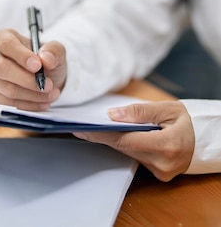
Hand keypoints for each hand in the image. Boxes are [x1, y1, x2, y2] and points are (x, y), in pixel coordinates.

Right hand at [0, 28, 66, 110]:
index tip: (38, 66)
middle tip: (47, 84)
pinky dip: (28, 105)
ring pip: (7, 89)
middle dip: (28, 80)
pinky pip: (8, 103)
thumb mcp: (54, 50)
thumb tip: (46, 58)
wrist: (43, 77)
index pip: (7, 44)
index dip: (22, 56)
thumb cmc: (43, 59)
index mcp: (2, 37)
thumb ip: (53, 50)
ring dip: (32, 95)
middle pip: (2, 68)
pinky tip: (42, 102)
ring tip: (51, 94)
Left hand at [74, 100, 194, 180]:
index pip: (126, 141)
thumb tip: (113, 115)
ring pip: (128, 153)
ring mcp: (161, 172)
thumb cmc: (185, 121)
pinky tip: (111, 135)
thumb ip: (139, 112)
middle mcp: (163, 163)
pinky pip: (135, 157)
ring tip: (92, 128)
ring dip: (111, 140)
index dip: (103, 134)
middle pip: (124, 148)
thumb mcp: (166, 108)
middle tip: (81, 126)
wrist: (202, 139)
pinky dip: (124, 145)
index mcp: (167, 145)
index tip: (84, 129)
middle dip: (103, 135)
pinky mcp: (158, 175)